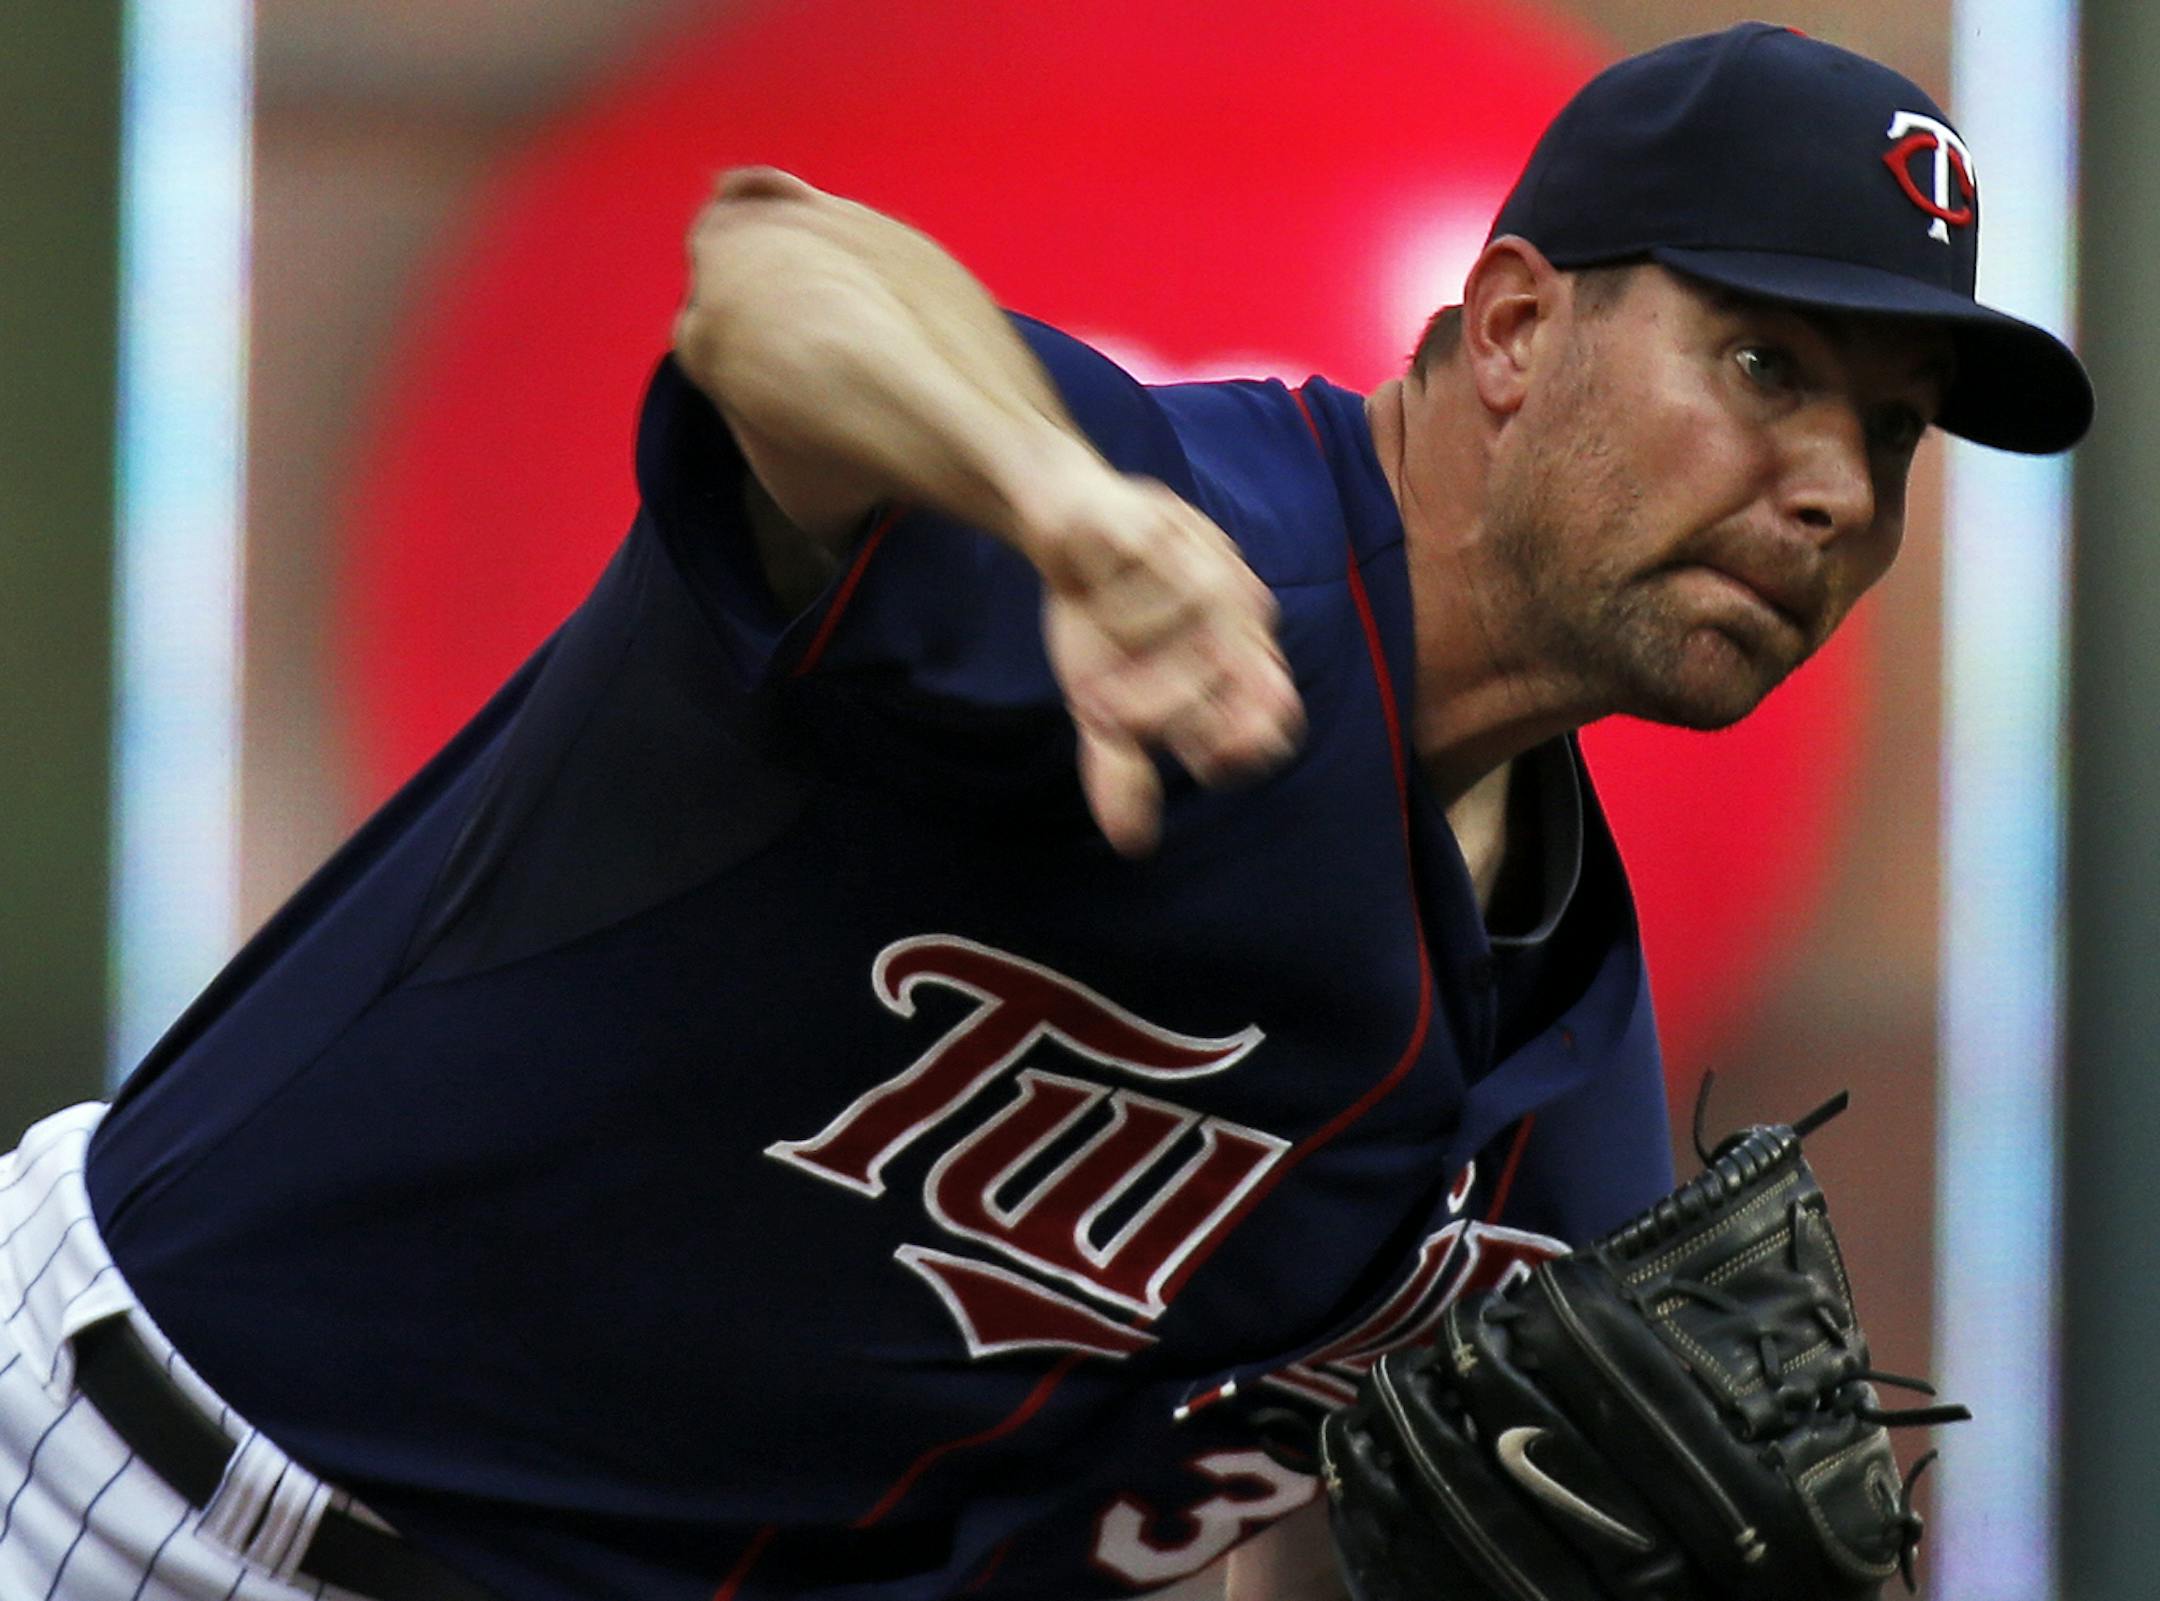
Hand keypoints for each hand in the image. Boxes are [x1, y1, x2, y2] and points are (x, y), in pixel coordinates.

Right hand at [1028, 472, 1303, 854]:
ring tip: (1101, 686)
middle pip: (1241, 681)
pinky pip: (1152, 585)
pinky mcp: (1158, 532)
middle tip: (1121, 721)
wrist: (1067, 520)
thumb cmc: (1100, 618)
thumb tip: (1133, 845)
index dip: (1243, 748)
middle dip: (1176, 715)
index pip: (1275, 721)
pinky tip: (1097, 605)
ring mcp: (1206, 572)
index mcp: (1236, 661)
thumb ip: (1124, 770)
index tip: (1201, 758)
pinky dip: (1119, 606)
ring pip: (1198, 638)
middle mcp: (1237, 618)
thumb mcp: (1107, 706)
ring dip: (1141, 679)